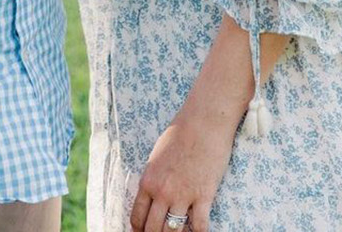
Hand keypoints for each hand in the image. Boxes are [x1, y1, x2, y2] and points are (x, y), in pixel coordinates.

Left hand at [130, 112, 234, 231]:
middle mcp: (162, 191)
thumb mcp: (157, 156)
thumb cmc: (180, 133)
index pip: (137, 217)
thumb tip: (152, 196)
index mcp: (148, 180)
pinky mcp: (203, 195)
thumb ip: (153, 178)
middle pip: (153, 229)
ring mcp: (183, 195)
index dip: (138, 231)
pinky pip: (199, 227)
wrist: (203, 120)